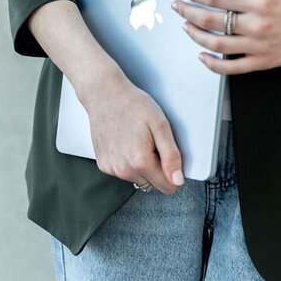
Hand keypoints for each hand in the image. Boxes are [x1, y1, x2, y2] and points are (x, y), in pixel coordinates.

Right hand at [77, 68, 184, 194]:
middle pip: (153, 183)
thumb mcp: (160, 125)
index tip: (166, 153)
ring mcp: (111, 168)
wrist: (104, 94)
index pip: (168, 187)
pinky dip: (127, 161)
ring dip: (141, 164)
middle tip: (150, 142)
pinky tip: (124, 142)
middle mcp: (123, 170)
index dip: (172, 171)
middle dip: (156, 166)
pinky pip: (123, 172)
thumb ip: (171, 156)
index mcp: (141, 162)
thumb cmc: (133, 105)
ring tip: (136, 139)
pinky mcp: (102, 165)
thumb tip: (178, 181)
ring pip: (138, 178)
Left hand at [171, 0, 280, 73]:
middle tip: (178, 7)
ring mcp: (259, 46)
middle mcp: (258, 25)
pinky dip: (213, 64)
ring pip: (217, 44)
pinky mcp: (263, 62)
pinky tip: (202, 56)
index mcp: (260, 1)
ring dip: (196, 36)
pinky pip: (232, 67)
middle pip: (212, 20)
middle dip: (188, 13)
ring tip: (187, 27)